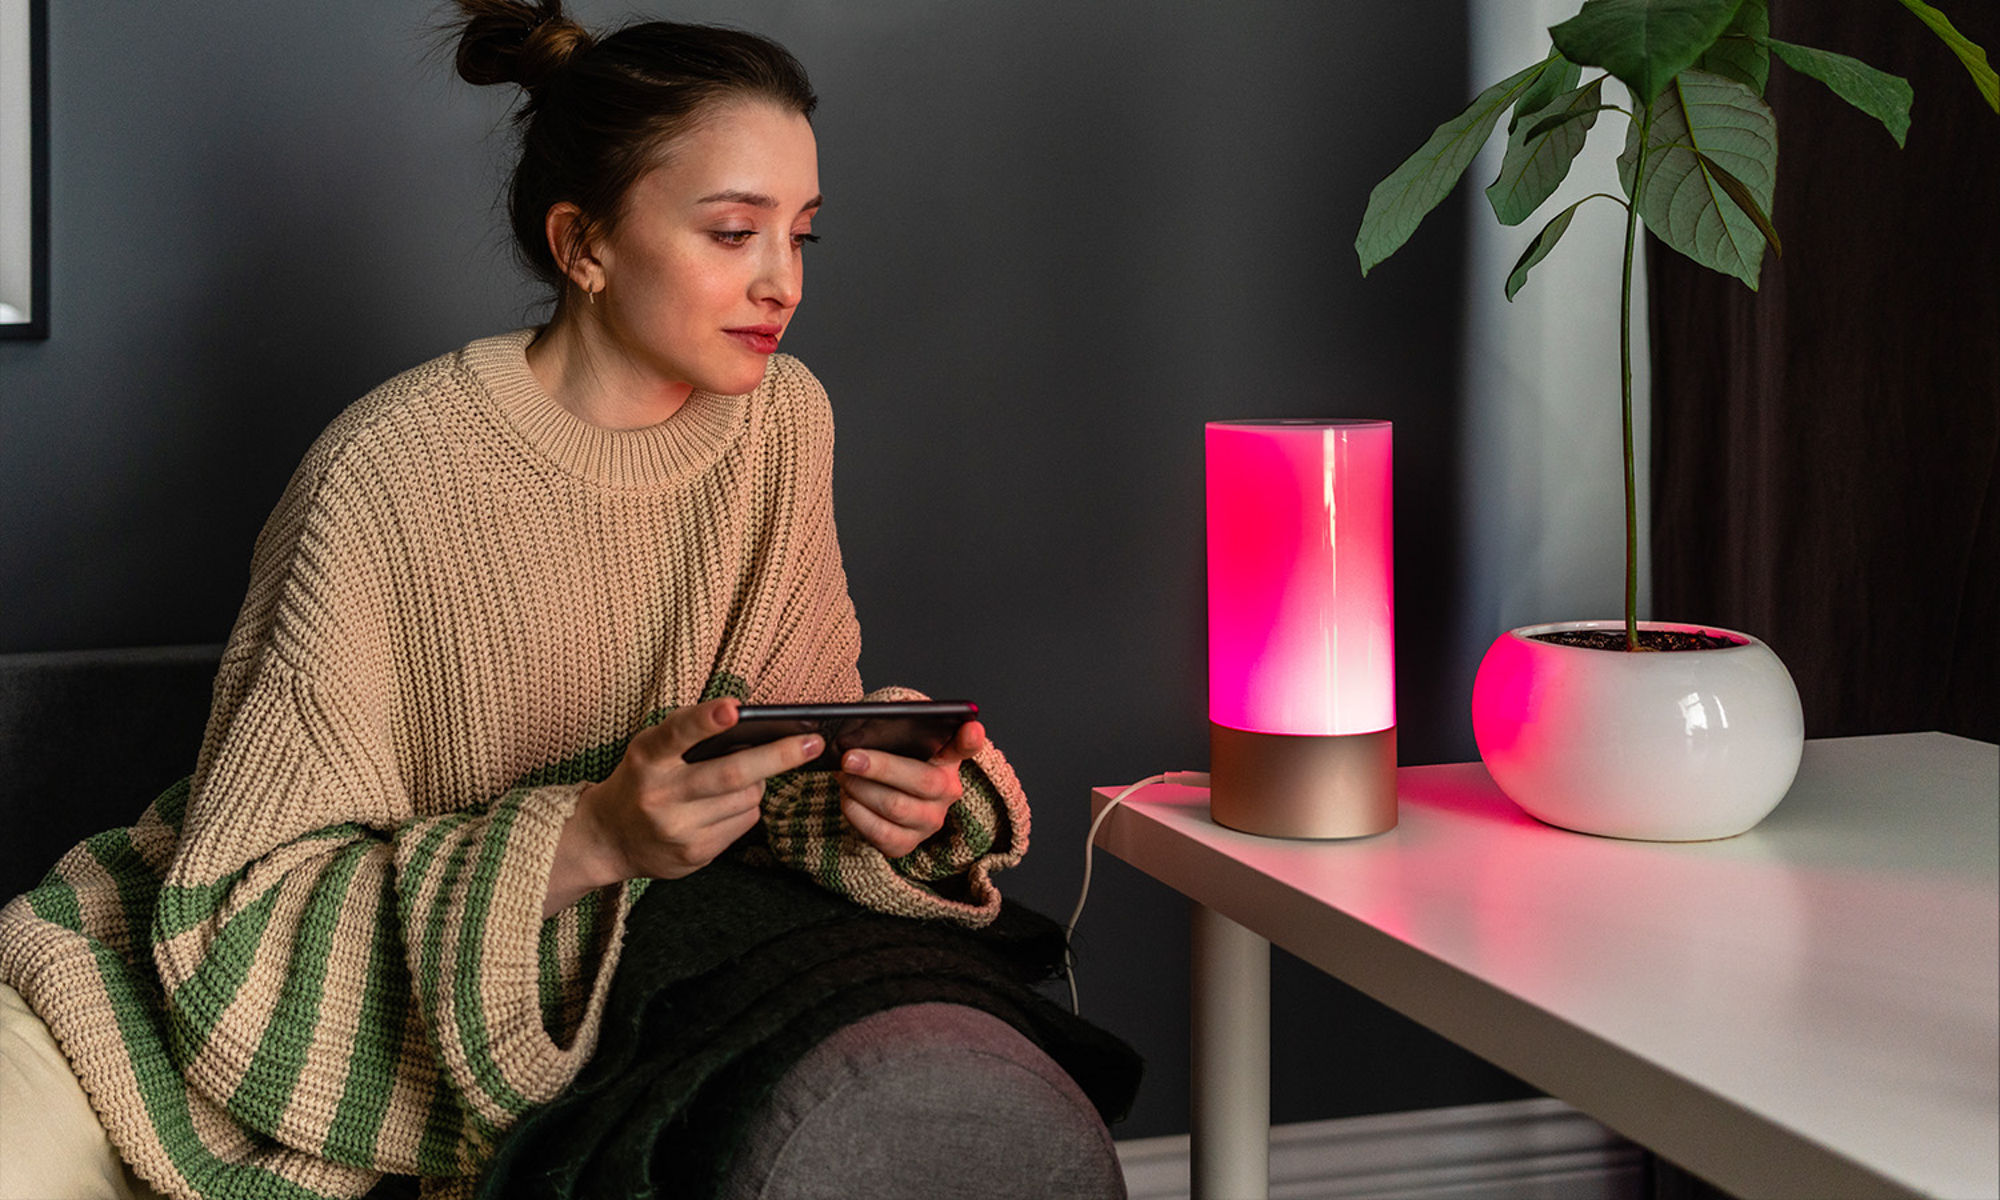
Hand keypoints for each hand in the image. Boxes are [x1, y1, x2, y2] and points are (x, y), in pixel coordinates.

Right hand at [545, 699, 822, 914]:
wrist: (609, 838)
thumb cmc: (642, 779)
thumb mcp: (651, 750)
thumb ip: (689, 735)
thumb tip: (750, 726)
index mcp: (646, 758)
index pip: (676, 734)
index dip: (706, 720)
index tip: (734, 708)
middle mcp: (660, 794)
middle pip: (730, 774)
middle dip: (777, 757)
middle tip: (813, 743)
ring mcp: (678, 829)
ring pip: (746, 799)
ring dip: (760, 783)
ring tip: (750, 775)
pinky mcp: (694, 854)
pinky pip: (744, 823)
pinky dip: (748, 806)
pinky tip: (729, 804)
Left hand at [836, 720, 987, 858]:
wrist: (875, 791)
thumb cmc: (887, 756)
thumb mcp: (896, 737)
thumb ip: (893, 726)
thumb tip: (867, 726)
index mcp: (948, 757)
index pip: (967, 745)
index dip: (970, 738)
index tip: (971, 728)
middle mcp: (948, 791)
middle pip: (922, 781)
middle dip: (881, 768)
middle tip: (849, 758)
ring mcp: (930, 821)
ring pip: (896, 807)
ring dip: (862, 789)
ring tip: (843, 775)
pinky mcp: (907, 844)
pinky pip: (881, 833)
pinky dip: (858, 813)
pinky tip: (847, 798)